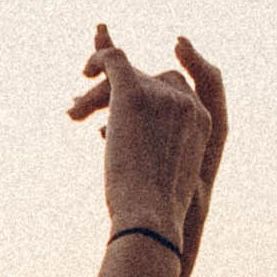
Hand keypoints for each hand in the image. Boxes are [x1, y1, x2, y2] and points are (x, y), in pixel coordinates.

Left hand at [68, 27, 225, 276]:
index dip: (148, 85)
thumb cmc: (152, 212)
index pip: (174, 85)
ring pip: (125, 74)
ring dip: (96, 93)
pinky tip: (84, 71)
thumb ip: (147, 151)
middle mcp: (186, 103)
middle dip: (116, 90)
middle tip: (82, 111)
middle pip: (148, 77)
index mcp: (203, 121)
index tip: (120, 97)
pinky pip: (114, 60)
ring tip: (74, 112)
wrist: (150, 219)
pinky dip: (97, 58)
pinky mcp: (134, 94)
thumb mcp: (159, 177)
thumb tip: (108, 132)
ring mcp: (162, 96)